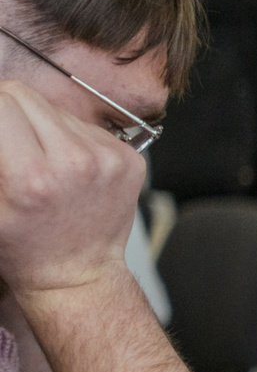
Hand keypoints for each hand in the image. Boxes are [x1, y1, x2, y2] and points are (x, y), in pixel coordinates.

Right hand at [0, 83, 147, 298]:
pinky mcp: (129, 159)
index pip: (2, 100)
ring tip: (38, 162)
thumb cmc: (24, 247)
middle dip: (7, 113)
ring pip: (56, 110)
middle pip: (25, 97)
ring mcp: (108, 159)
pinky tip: (66, 170)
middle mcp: (76, 162)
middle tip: (7, 145)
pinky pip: (86, 127)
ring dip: (39, 127)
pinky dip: (69, 139)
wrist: (77, 275)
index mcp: (32, 177)